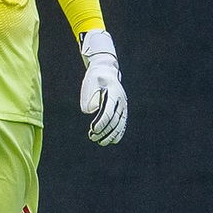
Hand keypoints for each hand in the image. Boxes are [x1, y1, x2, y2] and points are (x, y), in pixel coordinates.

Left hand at [78, 30, 126, 145]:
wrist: (106, 70)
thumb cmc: (95, 77)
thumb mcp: (89, 82)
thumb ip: (88, 96)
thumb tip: (90, 111)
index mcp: (114, 92)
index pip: (109, 111)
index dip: (101, 122)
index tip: (93, 129)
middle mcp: (121, 100)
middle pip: (114, 120)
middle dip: (104, 131)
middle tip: (93, 137)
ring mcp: (123, 105)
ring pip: (120, 123)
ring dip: (111, 135)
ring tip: (101, 142)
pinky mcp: (122, 109)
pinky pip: (122, 123)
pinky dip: (118, 132)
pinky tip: (113, 141)